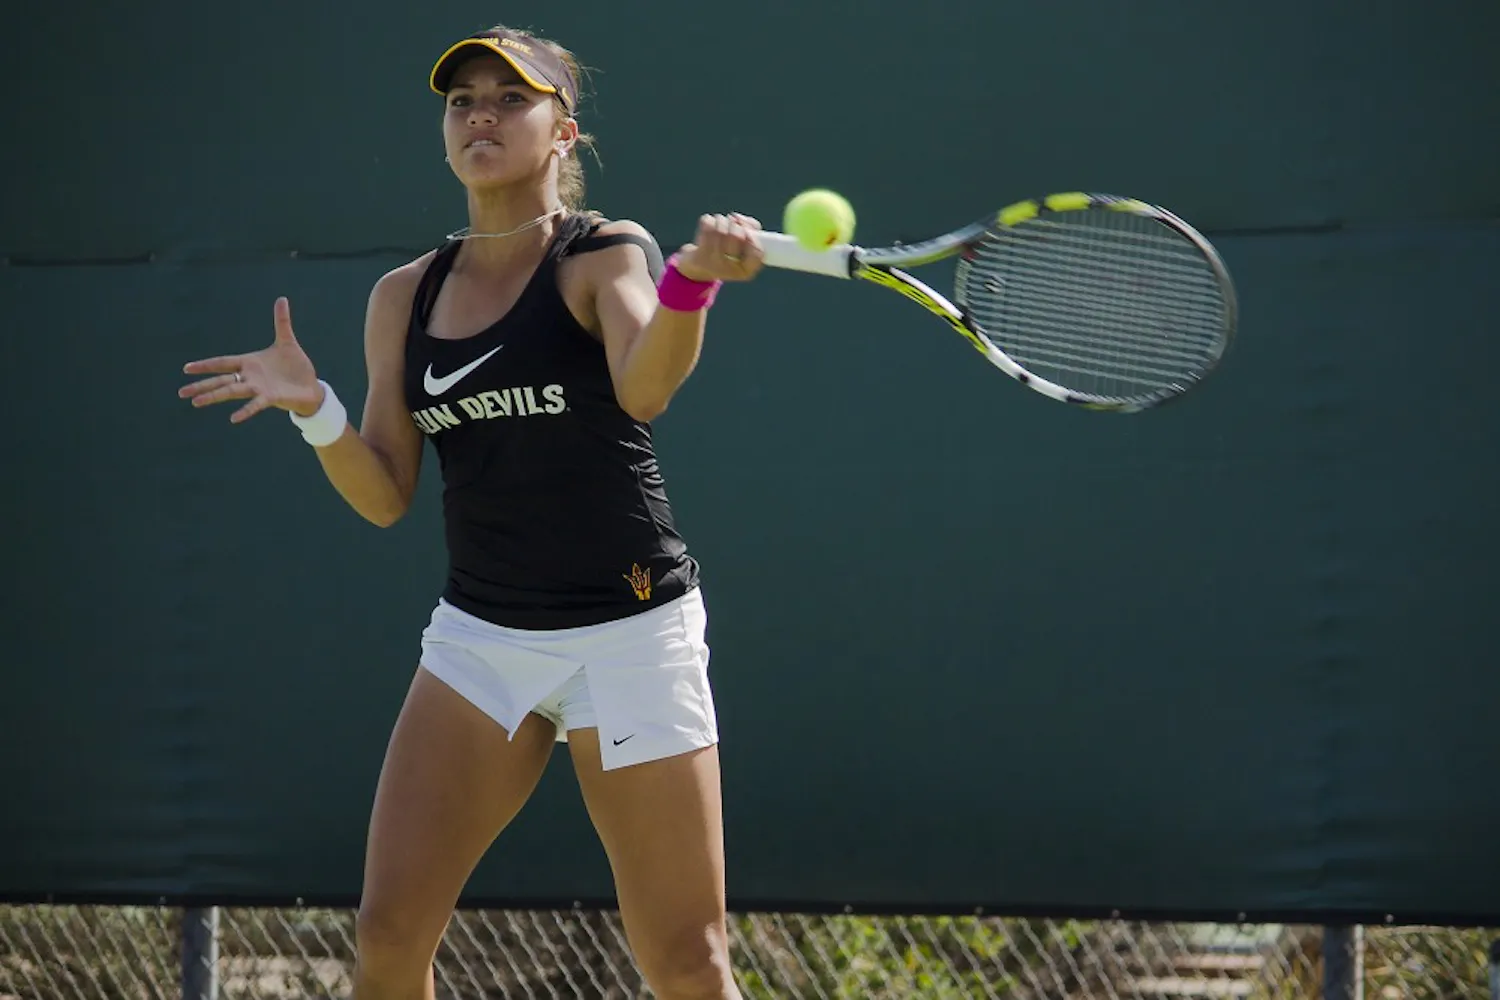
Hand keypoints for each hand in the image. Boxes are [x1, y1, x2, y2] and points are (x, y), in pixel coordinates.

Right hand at [179, 297, 324, 422]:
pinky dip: (246, 411)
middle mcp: (250, 377)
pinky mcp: (271, 398)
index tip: (186, 368)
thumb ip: (281, 321)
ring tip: (195, 403)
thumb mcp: (287, 341)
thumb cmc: (296, 366)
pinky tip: (233, 419)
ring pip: (232, 391)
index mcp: (250, 363)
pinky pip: (256, 404)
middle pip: (221, 380)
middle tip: (181, 392)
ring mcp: (259, 388)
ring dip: (214, 396)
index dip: (206, 365)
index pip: (223, 363)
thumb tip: (282, 298)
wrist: (311, 386)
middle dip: (201, 385)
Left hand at [674, 212, 764, 282]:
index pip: (758, 253)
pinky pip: (706, 226)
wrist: (697, 268)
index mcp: (745, 271)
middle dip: (735, 223)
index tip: (747, 231)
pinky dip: (708, 220)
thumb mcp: (744, 247)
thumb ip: (752, 230)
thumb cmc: (726, 252)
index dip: (753, 238)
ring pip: (720, 229)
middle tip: (733, 222)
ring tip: (721, 222)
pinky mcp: (698, 255)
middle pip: (737, 235)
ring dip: (722, 220)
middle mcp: (730, 270)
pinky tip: (709, 225)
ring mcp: (713, 263)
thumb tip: (741, 219)